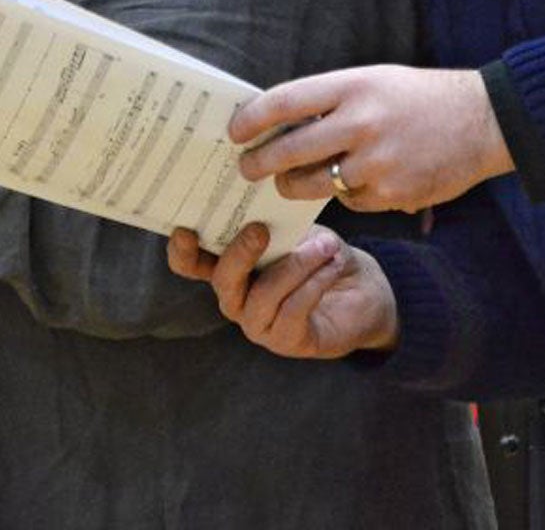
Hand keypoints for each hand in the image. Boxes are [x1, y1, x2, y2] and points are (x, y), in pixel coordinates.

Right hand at [168, 224, 399, 358]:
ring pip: (263, 296)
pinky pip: (293, 311)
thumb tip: (262, 203)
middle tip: (260, 229)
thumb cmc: (320, 254)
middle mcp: (236, 299)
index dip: (181, 252)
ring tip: (324, 247)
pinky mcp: (287, 341)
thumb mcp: (297, 230)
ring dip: (294, 266)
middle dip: (239, 254)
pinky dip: (314, 284)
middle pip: (224, 281)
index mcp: (230, 267)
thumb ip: (275, 222)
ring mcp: (259, 325)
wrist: (363, 289)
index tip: (185, 230)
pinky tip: (332, 266)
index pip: (191, 264)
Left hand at [229, 65, 513, 212]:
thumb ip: (328, 100)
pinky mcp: (393, 193)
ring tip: (284, 182)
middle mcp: (361, 123)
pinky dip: (344, 195)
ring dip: (292, 186)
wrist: (482, 121)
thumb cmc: (418, 97)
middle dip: (259, 163)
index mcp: (352, 87)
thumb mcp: (371, 81)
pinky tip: (349, 183)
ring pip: (314, 184)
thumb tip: (277, 121)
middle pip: (290, 150)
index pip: (284, 102)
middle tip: (246, 169)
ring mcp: (377, 162)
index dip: (251, 119)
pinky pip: (350, 201)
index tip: (234, 131)